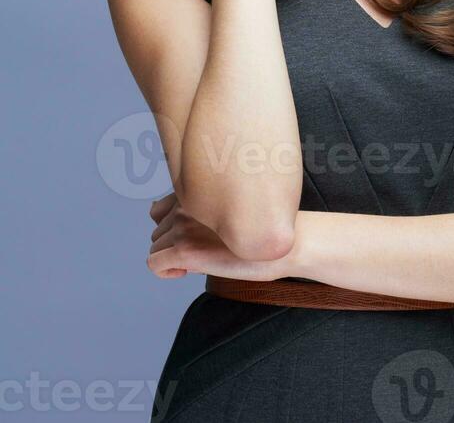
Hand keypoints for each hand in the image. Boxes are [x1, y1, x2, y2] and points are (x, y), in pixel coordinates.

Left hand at [147, 192, 296, 281]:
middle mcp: (187, 205)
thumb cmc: (261, 229)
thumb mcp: (228, 211)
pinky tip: (185, 272)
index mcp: (197, 192)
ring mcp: (184, 226)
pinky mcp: (186, 250)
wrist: (287, 242)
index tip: (192, 238)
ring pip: (156, 247)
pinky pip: (155, 263)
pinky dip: (165, 271)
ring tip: (199, 262)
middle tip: (202, 252)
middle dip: (174, 245)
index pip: (159, 210)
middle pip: (158, 232)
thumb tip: (158, 212)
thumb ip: (199, 210)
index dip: (171, 228)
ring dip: (172, 258)